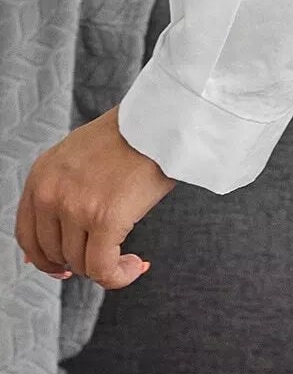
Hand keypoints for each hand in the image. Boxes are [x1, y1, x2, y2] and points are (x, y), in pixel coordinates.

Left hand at [13, 105, 175, 288]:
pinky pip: (104, 268)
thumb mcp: (77, 156)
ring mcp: (77, 206)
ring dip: (107, 265)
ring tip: (128, 254)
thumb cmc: (129, 134)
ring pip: (82, 263)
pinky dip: (120, 276)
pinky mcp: (106, 218)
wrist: (162, 119)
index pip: (27, 236)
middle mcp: (52, 192)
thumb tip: (35, 256)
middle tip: (107, 252)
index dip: (45, 259)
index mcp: (41, 175)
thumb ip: (56, 195)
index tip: (62, 267)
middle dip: (81, 259)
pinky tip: (138, 265)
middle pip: (56, 253)